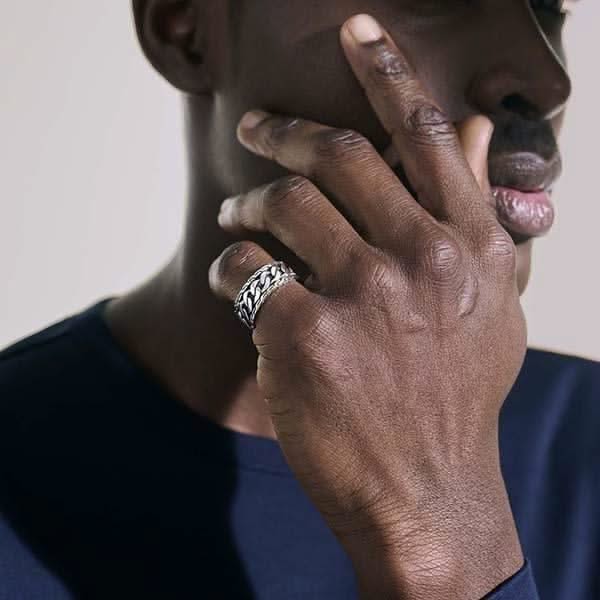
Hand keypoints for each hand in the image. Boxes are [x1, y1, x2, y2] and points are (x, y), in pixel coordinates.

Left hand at [209, 14, 525, 599]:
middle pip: (336, 156)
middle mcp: (419, 258)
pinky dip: (229, 267)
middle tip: (255, 129)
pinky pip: (244, 269)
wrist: (427, 488)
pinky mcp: (303, 334)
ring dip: (248, 202)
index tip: (357, 28)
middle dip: (282, 132)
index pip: (426, 135)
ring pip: (282, 204)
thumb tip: (474, 134)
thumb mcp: (491, 303)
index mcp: (468, 245)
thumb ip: (480, 213)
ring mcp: (361, 294)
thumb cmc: (454, 395)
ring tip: (236, 216)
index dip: (388, 71)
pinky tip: (233, 283)